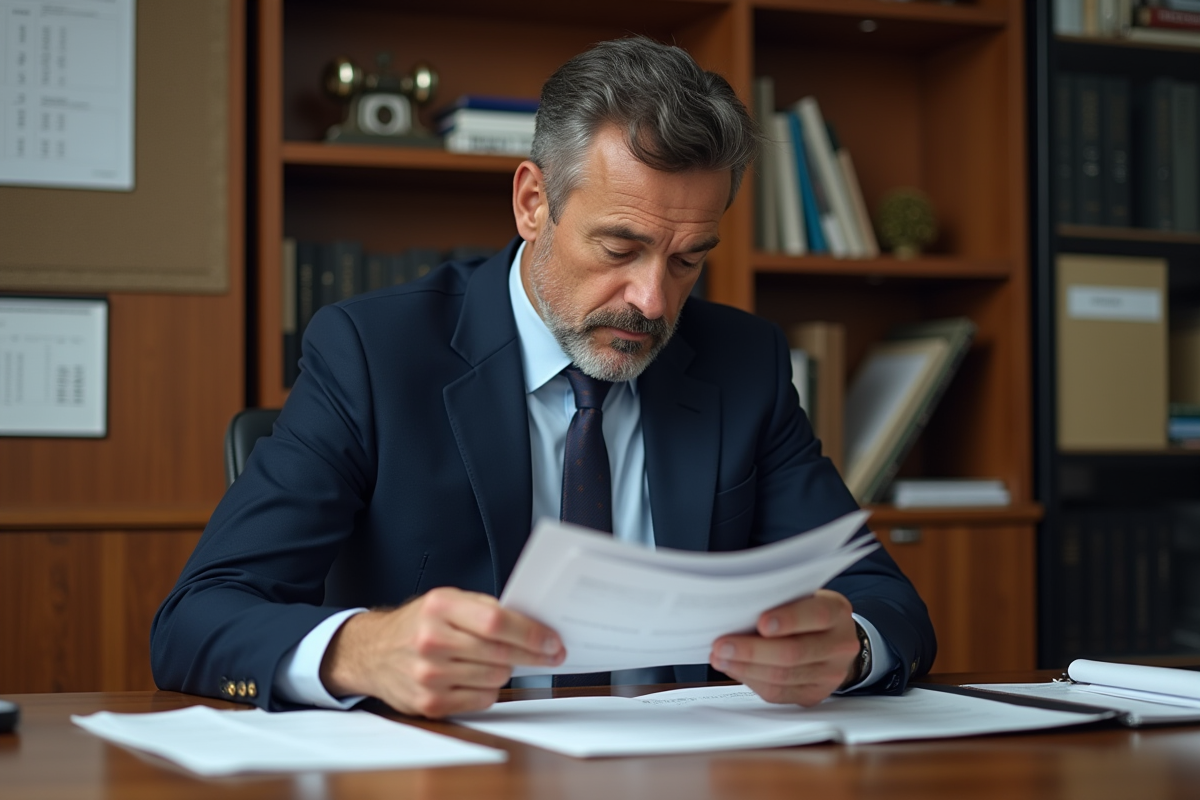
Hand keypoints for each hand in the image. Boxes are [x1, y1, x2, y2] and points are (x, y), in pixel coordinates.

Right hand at [319, 587, 564, 717]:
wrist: (372, 652)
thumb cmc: (417, 624)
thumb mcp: (447, 601)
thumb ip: (486, 609)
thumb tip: (533, 624)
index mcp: (439, 607)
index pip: (496, 622)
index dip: (531, 634)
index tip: (553, 641)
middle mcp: (431, 641)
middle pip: (500, 653)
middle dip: (530, 654)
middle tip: (546, 653)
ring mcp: (429, 675)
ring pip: (495, 678)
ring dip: (504, 670)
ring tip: (494, 659)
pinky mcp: (429, 703)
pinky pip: (482, 700)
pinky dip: (487, 689)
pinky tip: (475, 677)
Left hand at [709, 589, 859, 706]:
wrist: (835, 640)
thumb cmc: (809, 613)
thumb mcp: (804, 596)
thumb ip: (781, 601)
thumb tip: (739, 611)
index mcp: (837, 612)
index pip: (816, 616)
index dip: (788, 620)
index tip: (761, 622)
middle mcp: (840, 645)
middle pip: (794, 653)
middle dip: (752, 650)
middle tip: (722, 645)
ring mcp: (831, 674)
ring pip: (782, 677)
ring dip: (745, 668)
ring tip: (720, 658)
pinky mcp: (815, 695)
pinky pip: (778, 693)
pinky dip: (752, 680)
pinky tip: (735, 669)